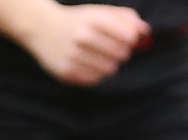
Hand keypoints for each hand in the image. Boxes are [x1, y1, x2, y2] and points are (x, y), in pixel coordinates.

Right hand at [0, 0, 149, 85]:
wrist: (42, 29)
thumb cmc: (77, 20)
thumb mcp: (101, 12)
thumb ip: (126, 18)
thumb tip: (145, 32)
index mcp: (95, 20)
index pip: (129, 36)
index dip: (132, 39)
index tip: (125, 38)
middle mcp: (83, 37)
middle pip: (122, 53)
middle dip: (121, 52)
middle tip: (112, 49)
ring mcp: (73, 56)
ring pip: (110, 69)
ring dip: (109, 64)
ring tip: (100, 57)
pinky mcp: (66, 72)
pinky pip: (94, 79)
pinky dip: (96, 74)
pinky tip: (88, 65)